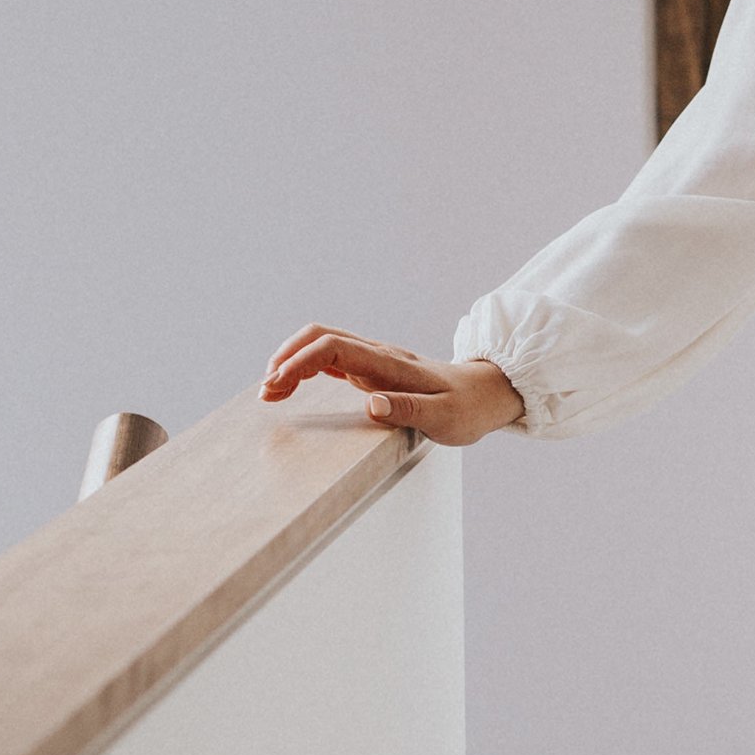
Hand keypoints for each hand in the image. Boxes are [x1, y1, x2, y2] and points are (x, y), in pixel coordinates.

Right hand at [259, 324, 522, 445]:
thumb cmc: (467, 409)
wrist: (488, 393)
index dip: (301, 362)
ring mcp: (374, 358)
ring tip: (270, 393)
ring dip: (291, 360)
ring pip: (322, 343)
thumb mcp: (446, 418)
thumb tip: (371, 404)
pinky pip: (331, 356)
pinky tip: (290, 386)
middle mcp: (379, 355)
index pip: (335, 347)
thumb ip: (409, 410)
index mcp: (392, 364)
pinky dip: (304, 366)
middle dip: (286, 358)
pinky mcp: (373, 368)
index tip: (277, 386)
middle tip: (267, 393)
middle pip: (320, 336)